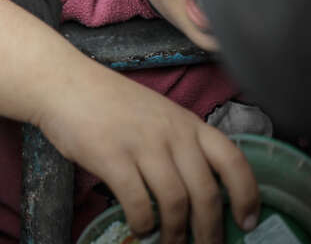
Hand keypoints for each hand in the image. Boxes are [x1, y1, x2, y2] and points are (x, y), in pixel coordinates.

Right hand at [37, 67, 259, 243]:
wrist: (64, 82)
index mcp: (187, 122)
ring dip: (176, 233)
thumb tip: (199, 192)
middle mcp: (171, 133)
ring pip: (175, 202)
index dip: (247, 195)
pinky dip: (143, 224)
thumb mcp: (156, 114)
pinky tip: (140, 228)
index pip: (233, 161)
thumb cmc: (108, 102)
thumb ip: (179, 144)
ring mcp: (142, 144)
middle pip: (205, 192)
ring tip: (171, 243)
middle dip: (210, 230)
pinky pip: (138, 203)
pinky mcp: (112, 156)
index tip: (247, 221)